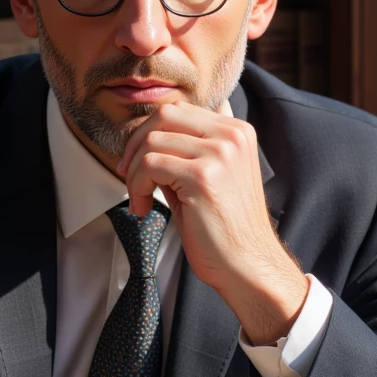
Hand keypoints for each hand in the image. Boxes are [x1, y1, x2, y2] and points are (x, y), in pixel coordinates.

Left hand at [117, 102, 308, 344]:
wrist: (248, 265)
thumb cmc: (226, 230)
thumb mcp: (210, 178)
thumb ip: (185, 153)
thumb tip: (145, 139)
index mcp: (237, 132)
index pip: (179, 110)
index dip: (149, 133)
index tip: (137, 163)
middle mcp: (231, 136)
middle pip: (164, 115)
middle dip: (136, 144)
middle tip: (128, 174)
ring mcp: (219, 154)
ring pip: (152, 140)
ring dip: (134, 171)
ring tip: (140, 198)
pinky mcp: (203, 177)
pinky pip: (150, 166)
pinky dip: (136, 187)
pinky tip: (143, 209)